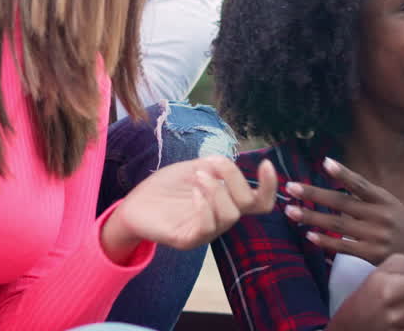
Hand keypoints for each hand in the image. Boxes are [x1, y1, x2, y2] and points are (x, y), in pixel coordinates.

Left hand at [100, 155, 276, 263]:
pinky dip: (204, 205)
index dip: (269, 185)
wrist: (134, 205)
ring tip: (198, 176)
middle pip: (248, 205)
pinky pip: (207, 226)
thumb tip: (227, 163)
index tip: (266, 164)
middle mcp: (220, 218)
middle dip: (235, 179)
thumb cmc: (165, 188)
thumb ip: (213, 166)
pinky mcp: (187, 239)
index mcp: (226, 201)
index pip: (259, 201)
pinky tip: (193, 191)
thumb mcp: (192, 168)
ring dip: (216, 190)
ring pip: (230, 215)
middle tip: (212, 165)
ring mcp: (205, 231)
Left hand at [284, 157, 403, 264]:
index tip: (324, 162)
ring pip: (337, 225)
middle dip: (314, 194)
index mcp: (385, 200)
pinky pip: (343, 247)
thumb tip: (339, 180)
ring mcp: (375, 236)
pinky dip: (325, 241)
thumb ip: (368, 197)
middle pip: (342, 203)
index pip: (361, 184)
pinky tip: (309, 235)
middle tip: (291, 187)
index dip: (343, 173)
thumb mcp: (391, 206)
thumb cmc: (400, 227)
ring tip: (290, 211)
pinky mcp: (371, 255)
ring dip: (312, 217)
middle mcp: (381, 216)